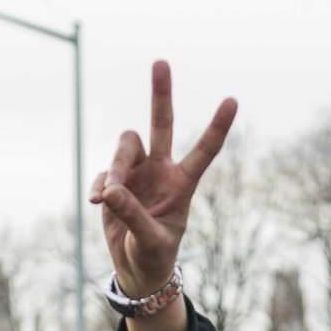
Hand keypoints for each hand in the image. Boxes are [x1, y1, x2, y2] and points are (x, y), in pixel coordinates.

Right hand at [93, 61, 235, 330]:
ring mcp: (138, 173)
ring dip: (116, 167)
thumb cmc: (155, 255)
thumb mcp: (150, 240)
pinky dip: (101, 186)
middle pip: (162, 124)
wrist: (137, 269)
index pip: (204, 152)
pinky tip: (98, 202)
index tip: (233, 100)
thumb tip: (110, 190)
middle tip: (161, 62)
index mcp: (182, 185)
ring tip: (107, 197)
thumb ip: (133, 214)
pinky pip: (105, 172)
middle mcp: (162, 171)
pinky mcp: (116, 181)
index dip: (217, 127)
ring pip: (125, 146)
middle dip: (162, 94)